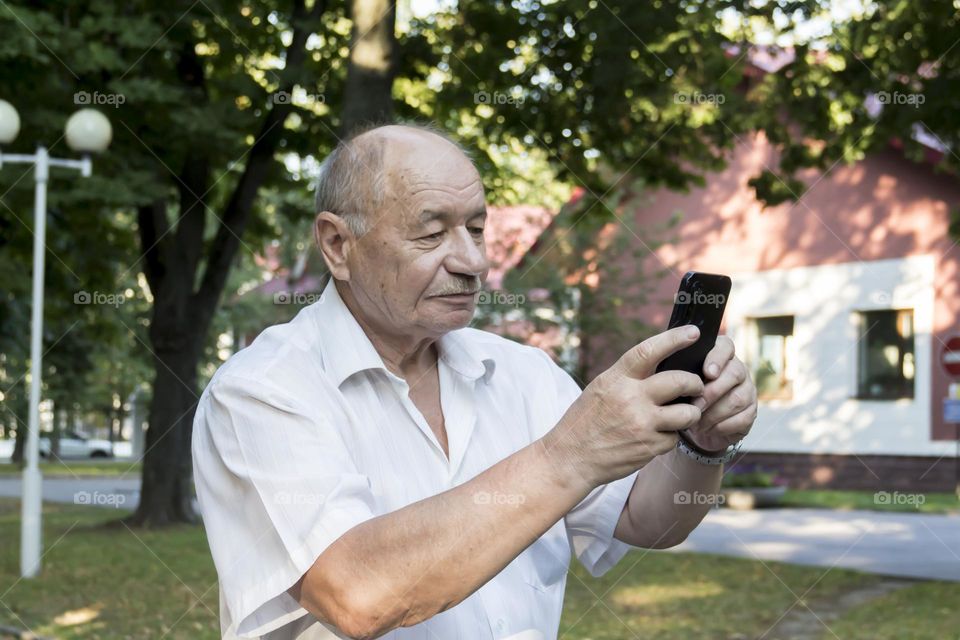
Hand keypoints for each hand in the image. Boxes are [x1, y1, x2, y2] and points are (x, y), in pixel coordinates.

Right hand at [543, 325, 704, 487]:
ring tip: (681, 415)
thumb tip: (661, 364)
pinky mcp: (649, 447)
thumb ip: (628, 377)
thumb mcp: (601, 389)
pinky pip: (675, 438)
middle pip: (680, 381)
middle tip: (695, 387)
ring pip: (687, 413)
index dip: (674, 339)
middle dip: (694, 383)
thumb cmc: (586, 421)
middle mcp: (631, 398)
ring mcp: (642, 424)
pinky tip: (655, 437)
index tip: (693, 332)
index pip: (650, 351)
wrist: (571, 458)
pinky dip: (670, 437)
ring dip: (690, 414)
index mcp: (617, 379)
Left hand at [686, 336, 756, 453]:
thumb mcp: (679, 382)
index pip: (726, 346)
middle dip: (712, 391)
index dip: (717, 358)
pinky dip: (722, 426)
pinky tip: (708, 428)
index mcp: (719, 356)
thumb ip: (680, 373)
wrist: (697, 426)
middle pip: (734, 373)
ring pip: (738, 398)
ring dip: (715, 412)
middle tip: (695, 405)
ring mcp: (747, 390)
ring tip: (697, 420)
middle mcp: (738, 369)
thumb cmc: (685, 397)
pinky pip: (743, 418)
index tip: (707, 373)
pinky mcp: (751, 412)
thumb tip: (676, 376)